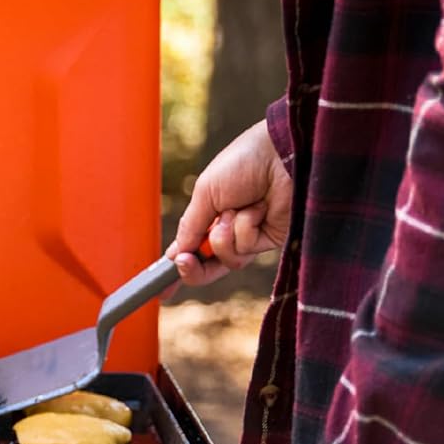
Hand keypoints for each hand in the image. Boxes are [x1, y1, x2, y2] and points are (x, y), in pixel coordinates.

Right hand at [167, 119, 291, 286]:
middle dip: (194, 267)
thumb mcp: (205, 193)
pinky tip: (258, 208)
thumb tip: (177, 254)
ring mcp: (250, 236)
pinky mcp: (270, 240)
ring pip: (226, 259)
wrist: (283, 155)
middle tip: (186, 261)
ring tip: (237, 210)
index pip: (190, 247)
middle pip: (207, 265)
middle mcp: (229, 228)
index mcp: (210, 214)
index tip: (161, 289)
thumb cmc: (243, 164)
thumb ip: (190, 227)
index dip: (177, 267)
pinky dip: (246, 229)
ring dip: (224, 236)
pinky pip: (246, 249)